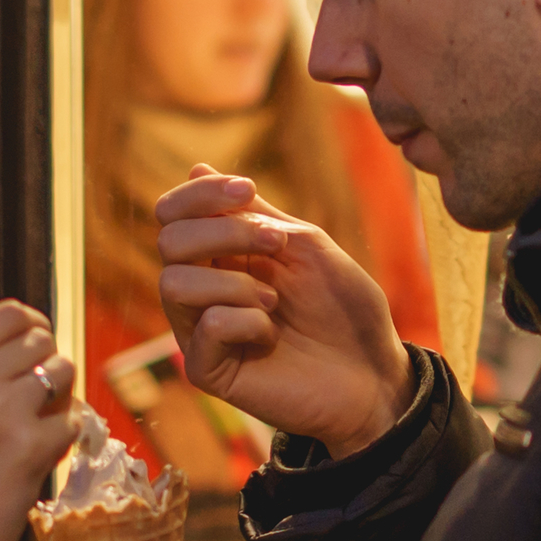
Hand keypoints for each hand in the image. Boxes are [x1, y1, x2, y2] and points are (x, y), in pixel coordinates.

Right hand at [0, 299, 84, 540]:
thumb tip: (18, 346)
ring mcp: (1, 411)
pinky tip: (41, 458)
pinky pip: (73, 419)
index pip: (8, 313)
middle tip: (41, 400)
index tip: (41, 347)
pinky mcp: (30, 444)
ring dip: (62, 398)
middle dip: (49, 366)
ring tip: (40, 428)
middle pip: (42, 339)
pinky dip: (66, 438)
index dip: (35, 327)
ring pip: (64, 371)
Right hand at [157, 167, 419, 447]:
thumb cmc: (345, 309)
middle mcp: (203, 290)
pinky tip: (271, 335)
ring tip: (274, 299)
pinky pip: (204, 327)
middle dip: (223, 231)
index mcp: (221, 255)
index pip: (175, 213)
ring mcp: (202, 331)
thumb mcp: (304, 245)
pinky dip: (243, 321)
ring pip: (173, 284)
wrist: (373, 373)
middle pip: (168, 241)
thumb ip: (253, 213)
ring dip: (233, 281)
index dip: (200, 194)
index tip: (248, 188)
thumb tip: (196, 167)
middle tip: (277, 245)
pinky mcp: (209, 370)